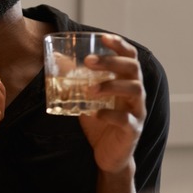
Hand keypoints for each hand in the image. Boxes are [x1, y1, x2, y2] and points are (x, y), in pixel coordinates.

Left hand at [79, 34, 145, 173]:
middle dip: (111, 61)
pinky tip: (93, 113)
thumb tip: (55, 59)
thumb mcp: (86, 97)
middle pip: (133, 69)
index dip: (120, 45)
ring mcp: (137, 111)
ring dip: (110, 85)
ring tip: (89, 89)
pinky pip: (126, 120)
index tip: (103, 37)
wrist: (109, 154)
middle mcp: (136, 93)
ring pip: (135, 90)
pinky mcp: (133, 130)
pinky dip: (109, 114)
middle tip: (89, 61)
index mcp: (126, 81)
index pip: (130, 57)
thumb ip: (77, 80)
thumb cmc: (100, 120)